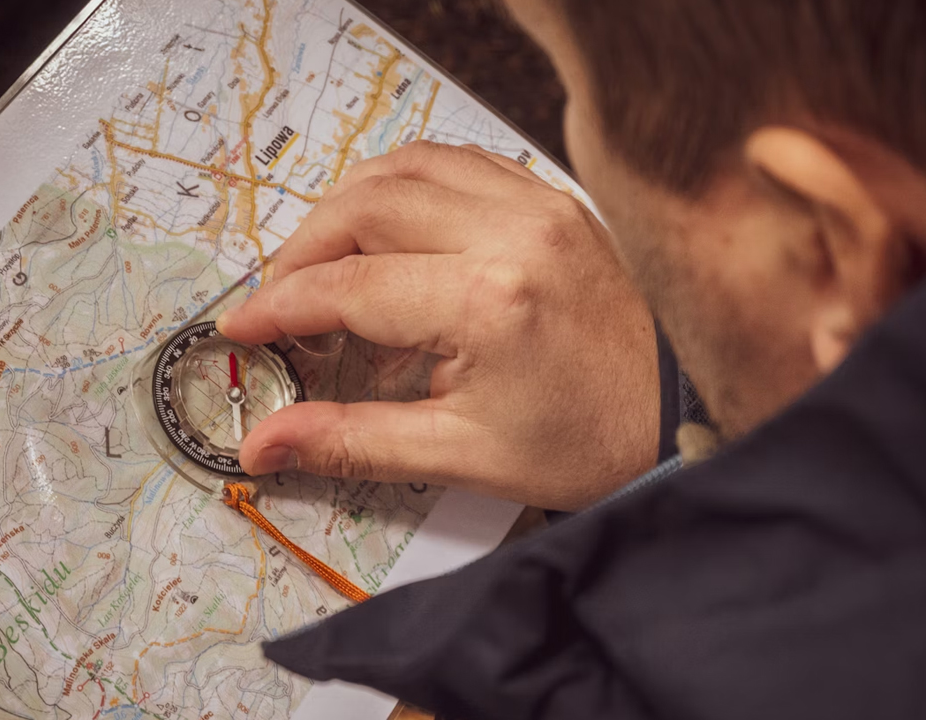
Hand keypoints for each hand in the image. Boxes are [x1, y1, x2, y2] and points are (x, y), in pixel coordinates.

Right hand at [217, 141, 658, 509]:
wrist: (681, 413)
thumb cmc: (590, 439)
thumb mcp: (462, 454)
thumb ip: (351, 440)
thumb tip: (265, 445)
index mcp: (489, 300)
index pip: (349, 286)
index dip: (282, 307)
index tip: (244, 326)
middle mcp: (512, 232)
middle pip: (365, 208)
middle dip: (303, 251)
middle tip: (279, 300)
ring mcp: (536, 204)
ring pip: (404, 167)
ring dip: (345, 205)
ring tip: (320, 258)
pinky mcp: (550, 197)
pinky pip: (454, 161)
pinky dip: (402, 183)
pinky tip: (386, 224)